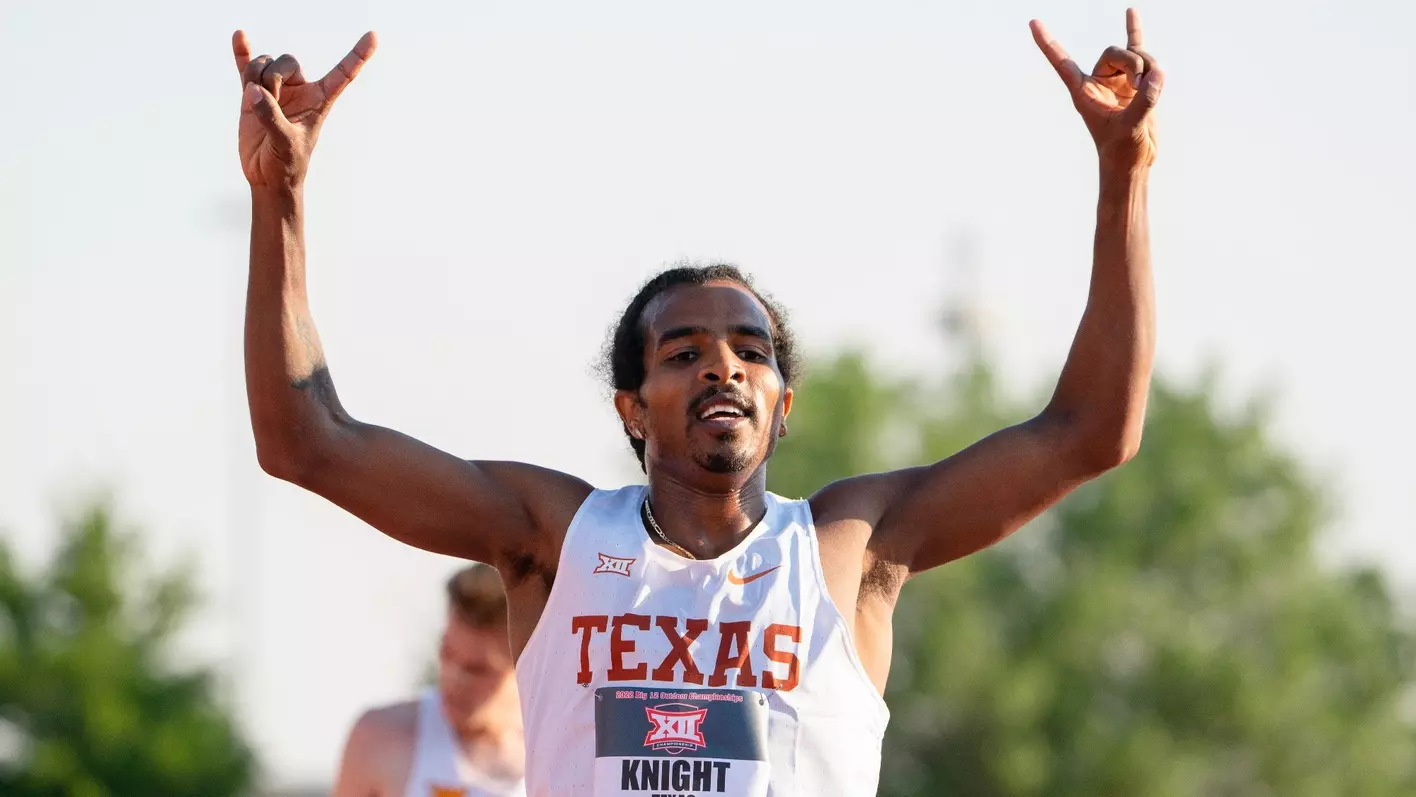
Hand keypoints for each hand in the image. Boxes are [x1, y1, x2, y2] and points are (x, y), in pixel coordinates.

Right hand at [232, 30, 376, 189]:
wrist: (266, 174)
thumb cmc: (287, 163)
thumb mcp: (286, 142)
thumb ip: (271, 117)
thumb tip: (254, 91)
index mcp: (319, 100)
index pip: (343, 73)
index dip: (358, 54)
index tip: (374, 36)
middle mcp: (300, 90)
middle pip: (286, 61)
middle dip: (274, 76)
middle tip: (270, 100)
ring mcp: (276, 91)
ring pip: (264, 64)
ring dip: (255, 76)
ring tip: (255, 100)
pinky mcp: (253, 95)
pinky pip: (246, 68)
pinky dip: (242, 52)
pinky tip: (239, 35)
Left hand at [1031, 9, 1162, 170]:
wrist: (1133, 161)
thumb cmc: (1121, 150)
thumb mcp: (1129, 127)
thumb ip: (1143, 101)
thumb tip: (1156, 75)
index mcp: (1083, 92)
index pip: (1062, 63)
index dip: (1047, 43)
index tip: (1032, 23)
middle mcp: (1098, 83)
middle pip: (1114, 53)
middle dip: (1133, 63)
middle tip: (1141, 83)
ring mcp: (1118, 81)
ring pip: (1134, 55)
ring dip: (1148, 65)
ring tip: (1153, 86)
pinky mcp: (1136, 82)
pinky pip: (1137, 50)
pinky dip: (1135, 31)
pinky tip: (1131, 11)